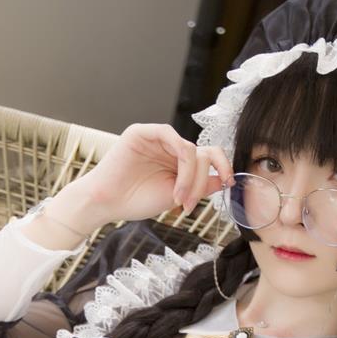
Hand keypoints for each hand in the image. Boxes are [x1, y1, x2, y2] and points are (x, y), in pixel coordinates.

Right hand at [78, 123, 234, 224]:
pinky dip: (181, 162)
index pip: (209, 155)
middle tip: (189, 205)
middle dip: (201, 182)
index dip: (224, 167)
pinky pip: (172, 136)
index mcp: (178, 159)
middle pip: (204, 153)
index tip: (230, 184)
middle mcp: (170, 146)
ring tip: (178, 199)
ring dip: (190, 178)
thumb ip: (200, 186)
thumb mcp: (177, 195)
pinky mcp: (142, 132)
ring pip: (191, 149)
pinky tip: (175, 185)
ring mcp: (156, 138)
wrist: (107, 204)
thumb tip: (223, 179)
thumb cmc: (136, 200)